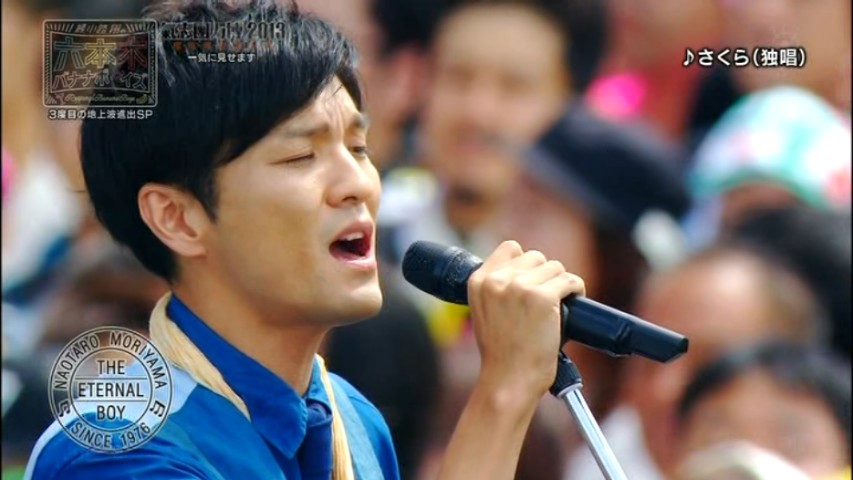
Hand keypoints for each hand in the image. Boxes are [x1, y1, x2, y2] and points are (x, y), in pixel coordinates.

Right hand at [467, 240, 584, 400]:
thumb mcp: (485, 312)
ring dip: (560, 283)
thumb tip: (527, 271)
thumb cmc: (501, 353)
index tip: (532, 280)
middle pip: (535, 256)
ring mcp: (519, 287)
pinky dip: (576, 289)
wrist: (508, 380)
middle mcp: (497, 280)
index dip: (525, 263)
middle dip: (545, 275)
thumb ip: (497, 289)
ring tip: (558, 305)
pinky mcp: (542, 297)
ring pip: (555, 267)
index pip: (510, 248)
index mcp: (478, 281)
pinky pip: (569, 280)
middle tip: (547, 299)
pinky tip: (573, 301)